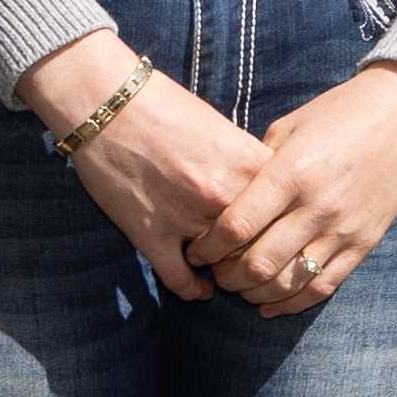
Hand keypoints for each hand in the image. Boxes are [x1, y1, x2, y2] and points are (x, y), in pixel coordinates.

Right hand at [12, 29, 277, 293]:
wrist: (108, 106)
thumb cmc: (166, 108)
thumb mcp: (224, 129)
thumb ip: (250, 164)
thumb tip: (271, 192)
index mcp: (248, 165)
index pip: (287, 212)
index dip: (288, 228)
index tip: (284, 235)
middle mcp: (223, 196)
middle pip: (261, 245)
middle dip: (263, 258)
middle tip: (261, 265)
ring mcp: (186, 219)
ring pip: (225, 267)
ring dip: (229, 274)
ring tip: (231, 275)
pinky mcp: (150, 235)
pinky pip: (180, 279)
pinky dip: (194, 290)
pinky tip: (200, 290)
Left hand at [204, 65, 396, 313]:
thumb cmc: (339, 113)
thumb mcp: (289, 128)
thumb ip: (256, 167)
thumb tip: (222, 203)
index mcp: (292, 172)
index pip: (237, 225)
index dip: (208, 247)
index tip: (195, 250)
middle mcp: (318, 206)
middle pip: (258, 263)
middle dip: (227, 277)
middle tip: (215, 273)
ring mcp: (344, 228)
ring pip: (289, 282)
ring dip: (255, 293)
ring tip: (241, 287)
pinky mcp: (365, 243)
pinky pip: (324, 286)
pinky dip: (292, 303)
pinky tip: (270, 306)